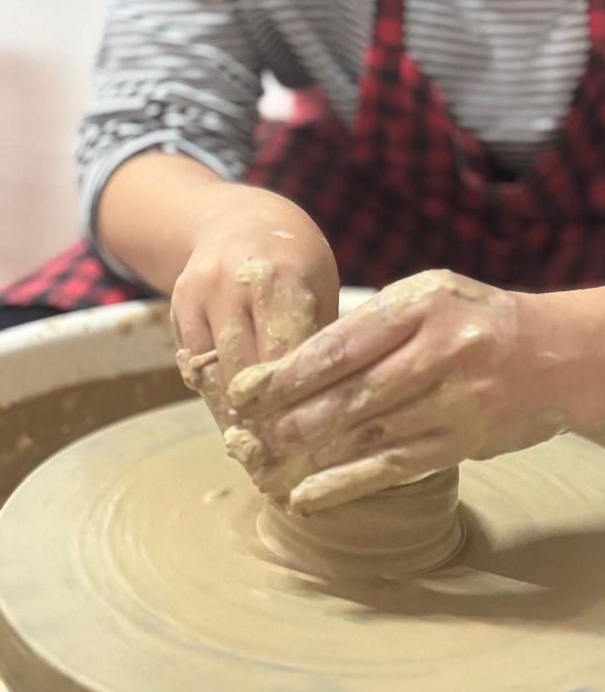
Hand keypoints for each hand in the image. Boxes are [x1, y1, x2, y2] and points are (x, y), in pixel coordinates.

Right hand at [169, 183, 338, 472]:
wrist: (239, 218)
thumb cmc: (298, 262)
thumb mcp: (323, 289)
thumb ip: (324, 343)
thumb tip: (340, 413)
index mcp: (286, 278)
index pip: (290, 360)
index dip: (298, 410)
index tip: (311, 453)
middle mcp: (238, 283)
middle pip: (247, 374)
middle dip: (264, 426)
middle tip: (282, 473)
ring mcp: (202, 293)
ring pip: (215, 375)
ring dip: (235, 420)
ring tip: (257, 460)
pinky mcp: (178, 306)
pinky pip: (193, 365)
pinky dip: (214, 397)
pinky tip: (234, 424)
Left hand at [226, 270, 604, 512]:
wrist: (561, 353)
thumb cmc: (479, 318)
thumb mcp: (432, 294)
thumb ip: (377, 321)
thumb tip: (303, 361)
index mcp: (425, 303)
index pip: (344, 343)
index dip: (290, 370)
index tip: (246, 389)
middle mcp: (443, 349)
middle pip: (353, 392)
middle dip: (292, 416)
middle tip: (245, 433)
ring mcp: (458, 399)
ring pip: (371, 433)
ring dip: (312, 453)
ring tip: (266, 462)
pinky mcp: (466, 440)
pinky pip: (398, 466)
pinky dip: (349, 483)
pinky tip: (310, 494)